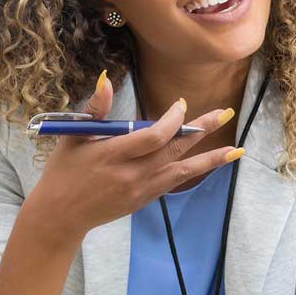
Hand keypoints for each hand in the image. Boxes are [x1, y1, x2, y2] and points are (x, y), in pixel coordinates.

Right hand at [25, 71, 240, 239]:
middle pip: (174, 150)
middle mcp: (130, 174)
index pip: (153, 135)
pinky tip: (209, 163)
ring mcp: (139, 190)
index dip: (173, 120)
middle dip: (201, 130)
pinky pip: (172, 183)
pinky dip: (192, 172)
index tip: (181, 105)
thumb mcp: (73, 136)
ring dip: (210, 159)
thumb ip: (95, 109)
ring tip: (235, 151)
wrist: (59, 215)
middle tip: (225, 113)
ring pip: (182, 171)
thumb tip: (107, 79)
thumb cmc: (63, 171)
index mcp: (112, 154)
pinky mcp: (142, 200)